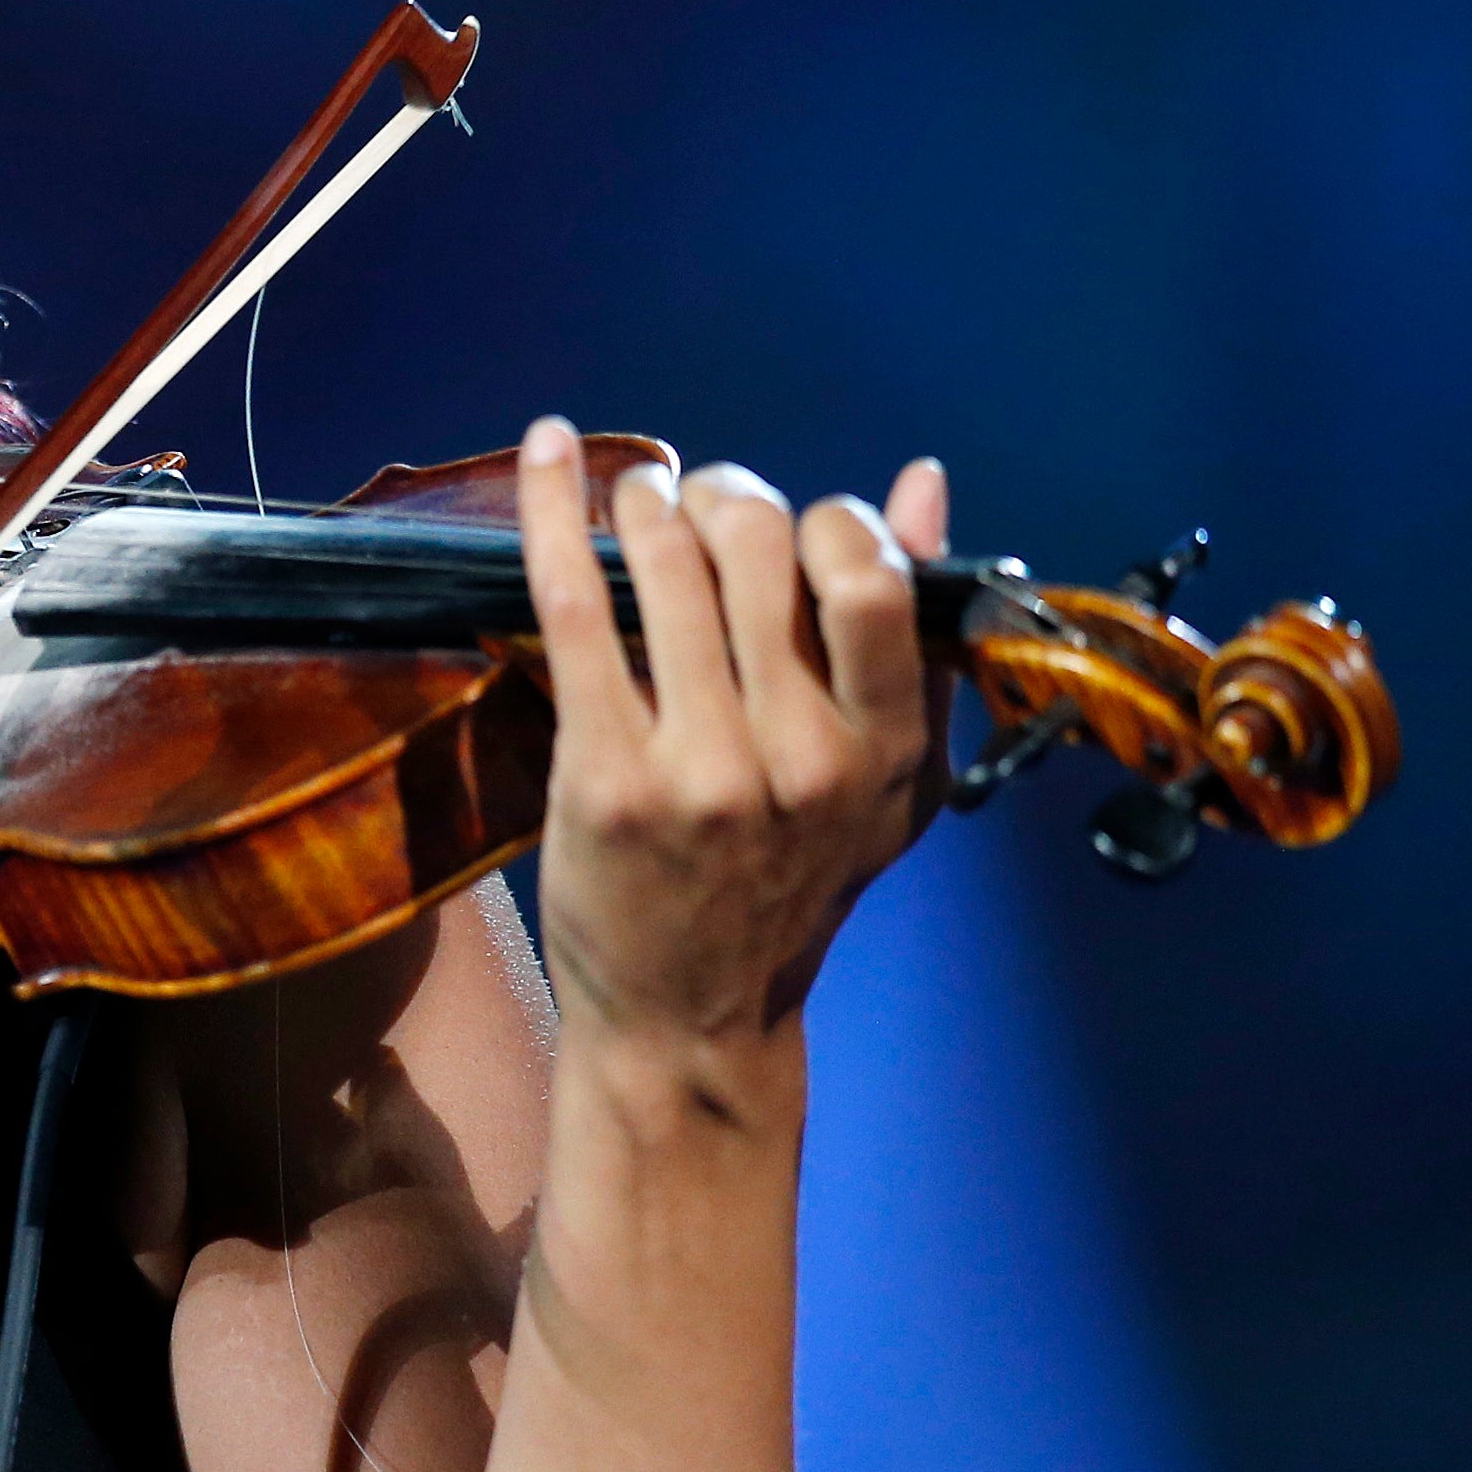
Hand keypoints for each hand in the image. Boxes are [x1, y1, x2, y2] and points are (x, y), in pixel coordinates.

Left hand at [511, 417, 950, 1125]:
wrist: (688, 1021)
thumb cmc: (789, 889)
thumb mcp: (885, 783)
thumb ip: (914, 639)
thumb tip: (921, 482)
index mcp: (880, 752)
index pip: (871, 579)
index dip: (827, 521)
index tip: (790, 528)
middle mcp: (798, 758)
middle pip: (761, 551)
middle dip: (727, 499)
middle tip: (698, 504)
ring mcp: (697, 767)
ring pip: (669, 564)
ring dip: (647, 499)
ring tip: (637, 493)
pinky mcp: (600, 774)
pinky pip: (574, 602)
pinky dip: (553, 511)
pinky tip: (550, 450)